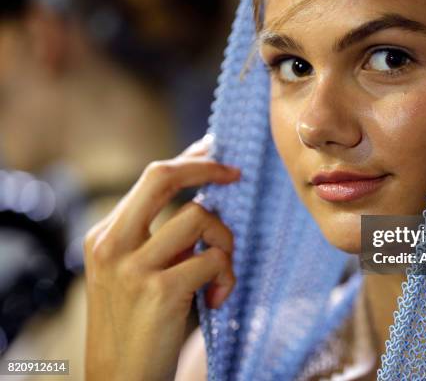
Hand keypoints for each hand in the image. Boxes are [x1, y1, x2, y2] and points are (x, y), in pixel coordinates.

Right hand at [83, 137, 239, 380]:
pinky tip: (218, 299)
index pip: (150, 178)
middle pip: (162, 176)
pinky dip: (227, 276)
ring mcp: (133, 267)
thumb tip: (204, 199)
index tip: (215, 151)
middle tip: (236, 173)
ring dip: (224, 240)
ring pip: (199, 217)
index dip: (189, 160)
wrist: (121, 380)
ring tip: (221, 270)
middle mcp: (112, 244)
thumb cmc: (137, 325)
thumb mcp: (132, 273)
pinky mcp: (160, 291)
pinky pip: (214, 260)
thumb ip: (158, 238)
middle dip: (207, 167)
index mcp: (105, 236)